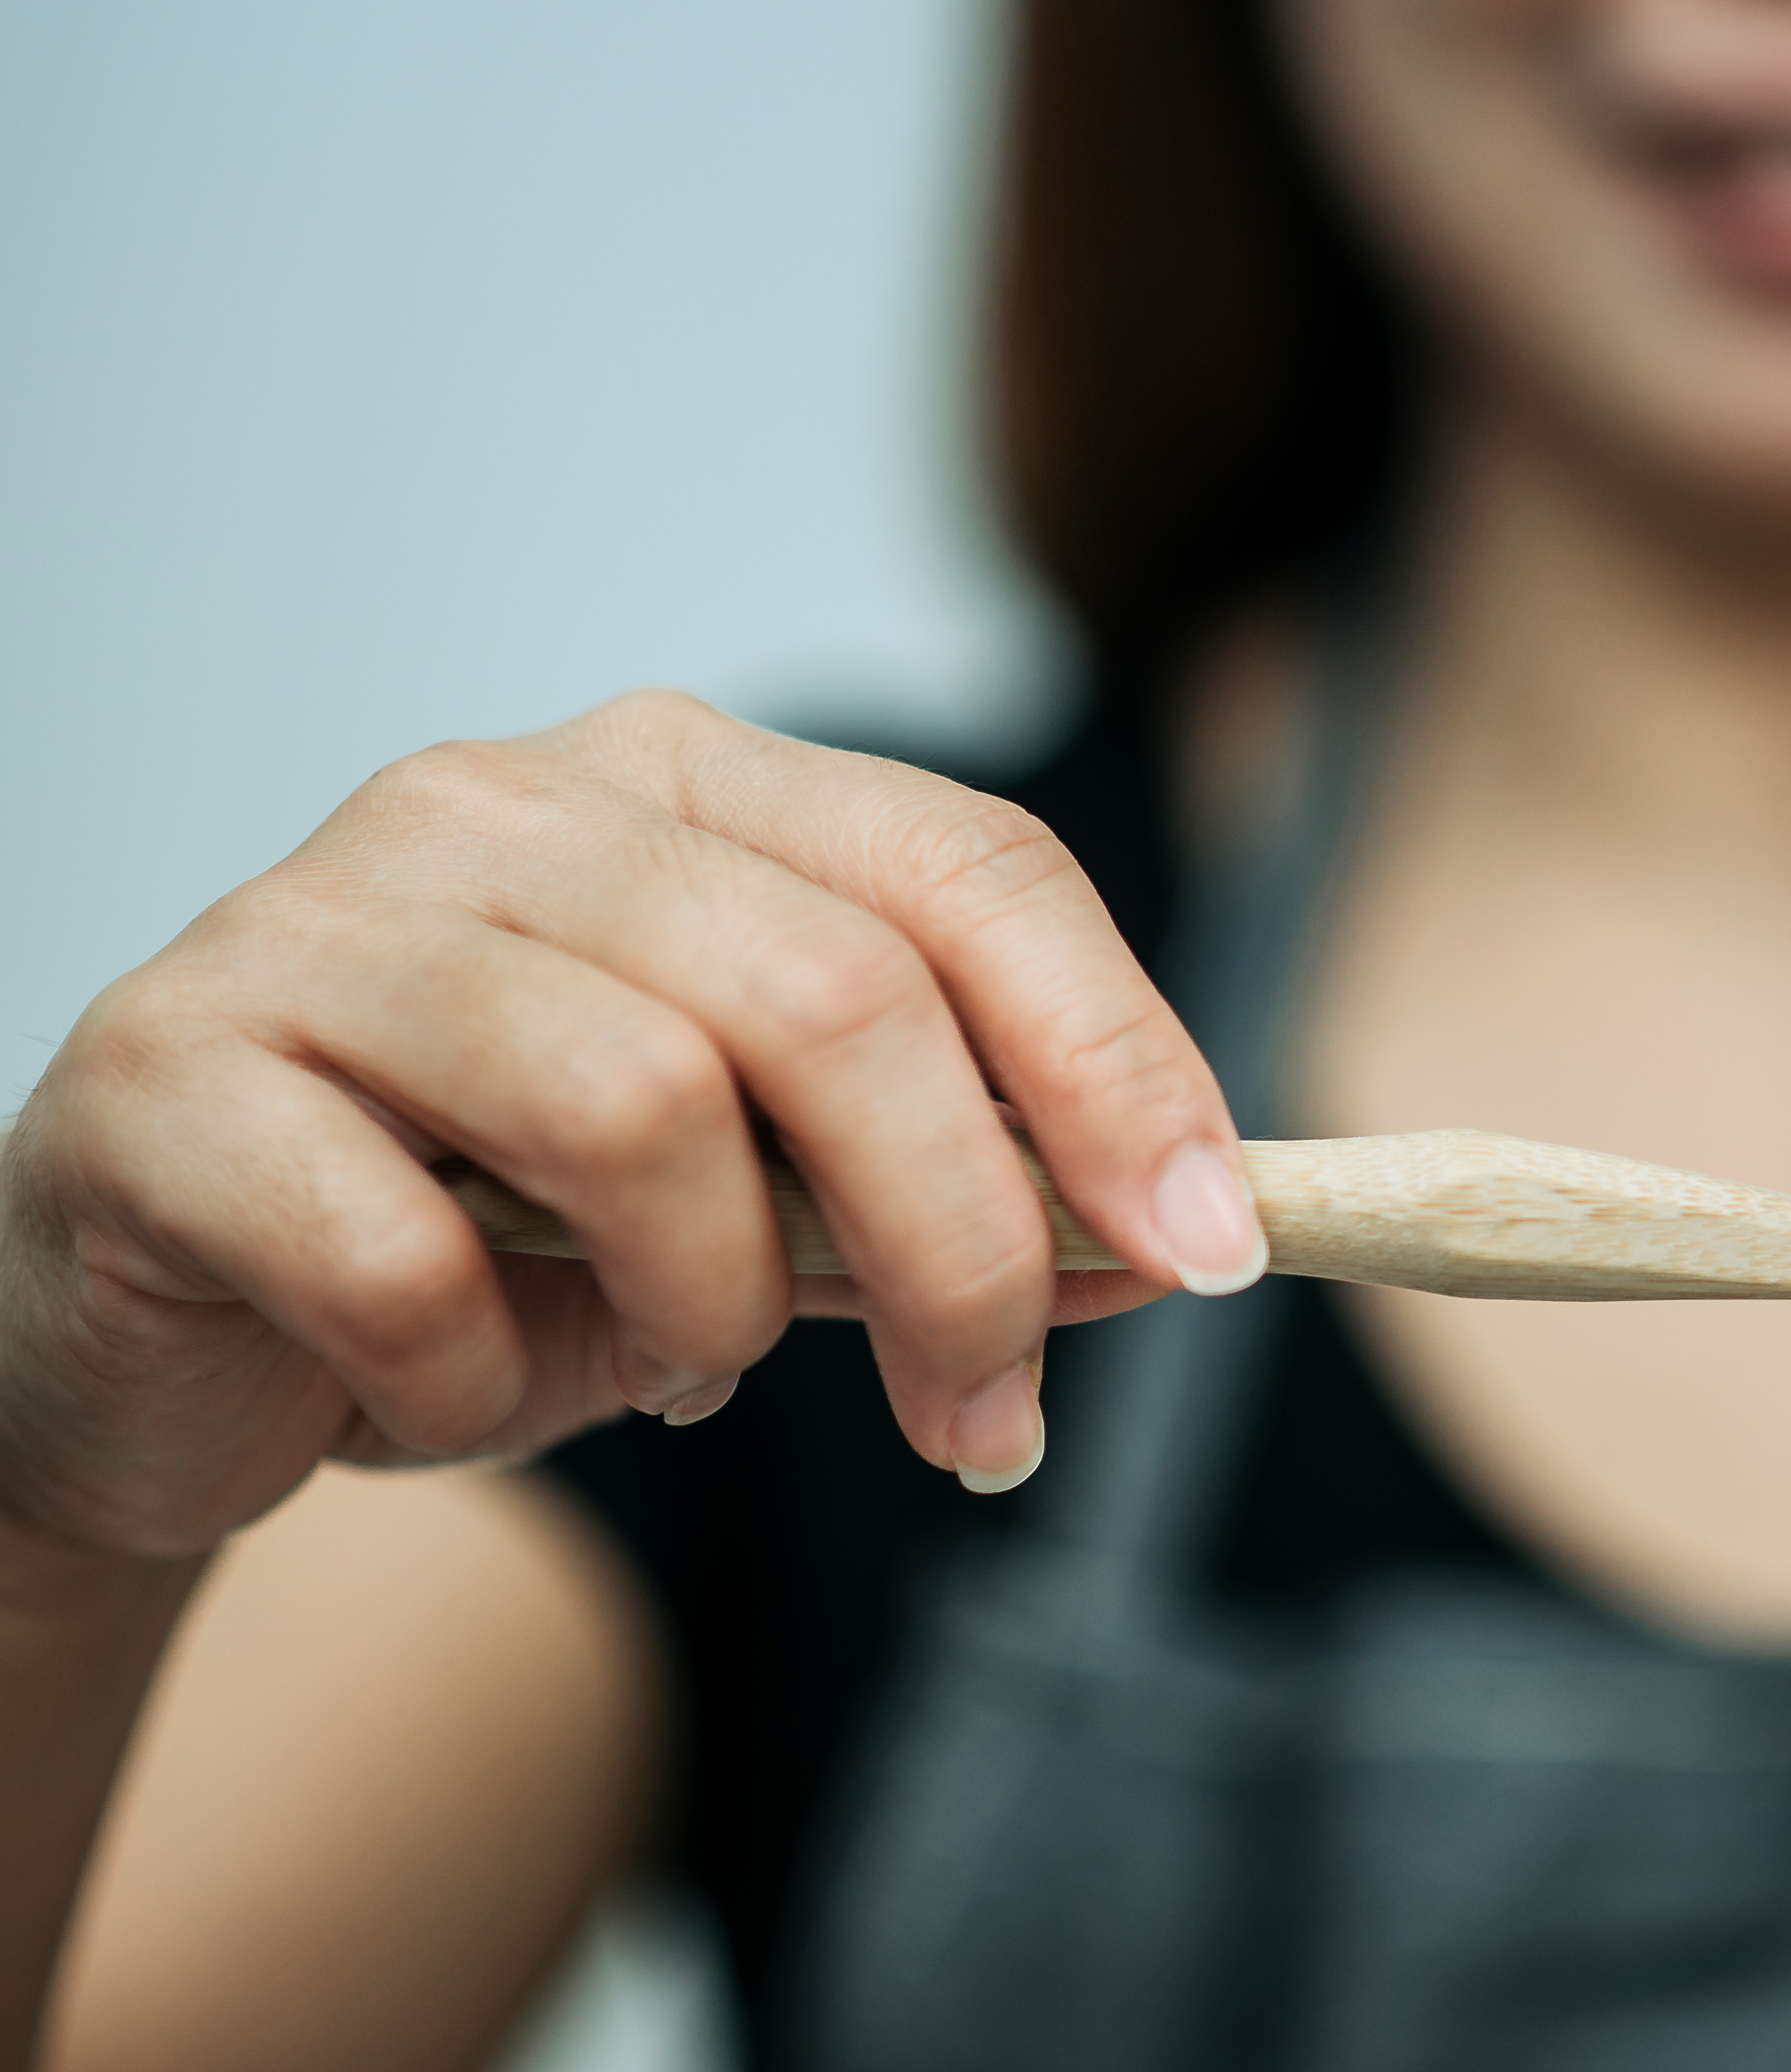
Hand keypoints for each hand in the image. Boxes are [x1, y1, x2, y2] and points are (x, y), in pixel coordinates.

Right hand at [0, 691, 1266, 1561]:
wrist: (187, 1326)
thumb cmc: (502, 1235)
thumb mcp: (770, 1205)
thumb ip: (954, 1191)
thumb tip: (1178, 1239)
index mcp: (685, 781)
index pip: (972, 868)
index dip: (1120, 1062)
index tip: (1217, 1249)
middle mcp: (502, 804)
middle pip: (835, 996)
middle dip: (964, 1242)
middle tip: (988, 1416)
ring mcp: (317, 922)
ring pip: (639, 1107)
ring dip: (714, 1304)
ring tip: (684, 1371)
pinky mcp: (166, 1074)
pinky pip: (403, 1259)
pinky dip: (478, 1380)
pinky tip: (468, 1389)